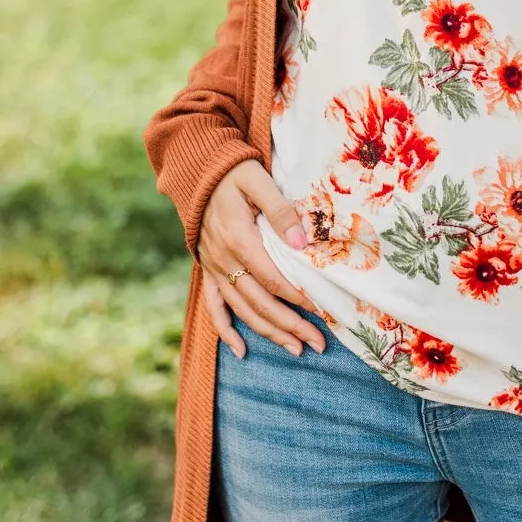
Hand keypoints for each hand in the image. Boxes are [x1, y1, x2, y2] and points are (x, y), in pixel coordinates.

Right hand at [198, 159, 325, 359]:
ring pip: (242, 309)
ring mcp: (214, 267)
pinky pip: (214, 306)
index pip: (273, 279)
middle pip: (260, 302)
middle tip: (319, 344)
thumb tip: (302, 243)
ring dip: (269, 333)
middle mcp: (224, 259)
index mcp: (239, 238)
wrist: (198, 170)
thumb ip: (280, 211)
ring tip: (296, 349)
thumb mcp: (259, 181)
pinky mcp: (208, 270)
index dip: (298, 298)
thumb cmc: (234, 172)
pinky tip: (241, 350)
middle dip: (290, 326)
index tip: (323, 311)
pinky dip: (226, 330)